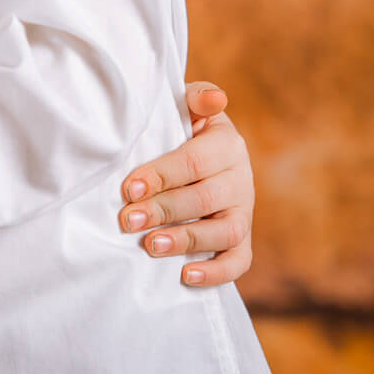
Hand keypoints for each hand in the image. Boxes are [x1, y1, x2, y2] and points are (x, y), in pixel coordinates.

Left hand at [118, 82, 252, 287]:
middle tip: (129, 221)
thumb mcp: (188, 104)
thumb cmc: (182, 125)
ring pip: (224, 232)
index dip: (161, 176)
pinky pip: (239, 261)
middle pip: (204, 199)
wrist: (197, 148)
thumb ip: (196, 97)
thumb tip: (213, 97)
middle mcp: (240, 179)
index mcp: (226, 143)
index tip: (130, 189)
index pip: (193, 162)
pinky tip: (185, 276)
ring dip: (187, 240)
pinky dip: (217, 273)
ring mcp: (244, 212)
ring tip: (151, 246)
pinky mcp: (242, 239)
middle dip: (163, 211)